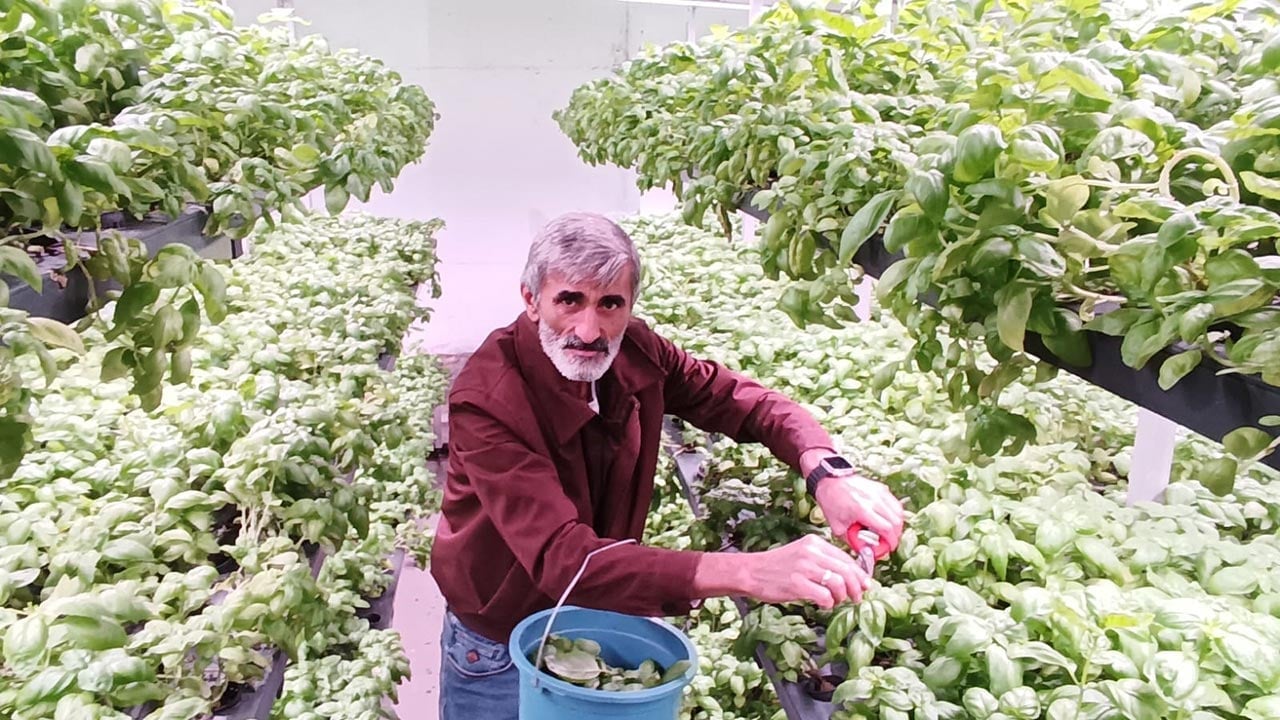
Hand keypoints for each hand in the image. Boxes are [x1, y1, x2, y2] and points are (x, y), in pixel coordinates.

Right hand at [741, 535, 869, 609]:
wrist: (751, 572)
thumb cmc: (777, 567)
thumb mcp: (802, 555)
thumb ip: (823, 561)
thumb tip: (852, 576)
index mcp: (814, 543)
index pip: (846, 558)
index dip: (860, 574)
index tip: (865, 585)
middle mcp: (811, 552)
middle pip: (846, 570)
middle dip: (856, 587)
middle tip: (857, 598)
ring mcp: (803, 567)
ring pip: (838, 583)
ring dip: (842, 596)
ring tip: (836, 601)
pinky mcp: (796, 583)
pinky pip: (824, 596)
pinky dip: (828, 603)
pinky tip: (823, 604)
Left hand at [814, 473, 904, 560]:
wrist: (830, 481)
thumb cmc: (831, 503)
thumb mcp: (838, 527)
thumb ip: (853, 541)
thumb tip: (866, 552)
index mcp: (862, 510)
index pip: (886, 528)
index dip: (891, 542)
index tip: (888, 548)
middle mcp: (873, 500)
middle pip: (896, 521)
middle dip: (895, 535)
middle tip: (887, 542)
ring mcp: (879, 492)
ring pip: (899, 512)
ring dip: (897, 525)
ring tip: (887, 532)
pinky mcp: (881, 488)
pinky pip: (895, 504)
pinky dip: (895, 514)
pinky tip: (887, 520)